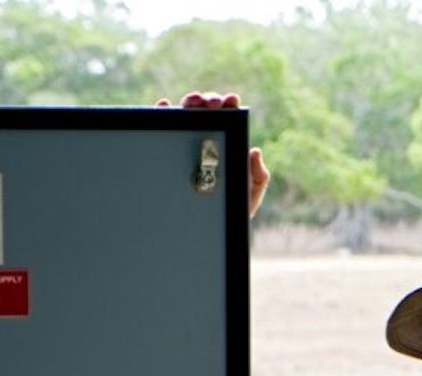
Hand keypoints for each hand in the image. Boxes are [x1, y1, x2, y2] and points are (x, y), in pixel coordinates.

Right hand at [155, 92, 269, 218]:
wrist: (208, 230)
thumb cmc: (231, 212)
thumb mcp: (249, 196)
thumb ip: (259, 177)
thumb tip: (255, 151)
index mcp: (227, 145)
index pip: (228, 118)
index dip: (229, 105)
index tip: (231, 100)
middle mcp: (206, 141)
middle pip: (205, 113)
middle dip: (207, 101)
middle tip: (210, 103)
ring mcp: (186, 145)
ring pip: (184, 117)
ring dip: (188, 104)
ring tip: (192, 102)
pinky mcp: (169, 153)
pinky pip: (164, 131)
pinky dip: (162, 114)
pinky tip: (164, 106)